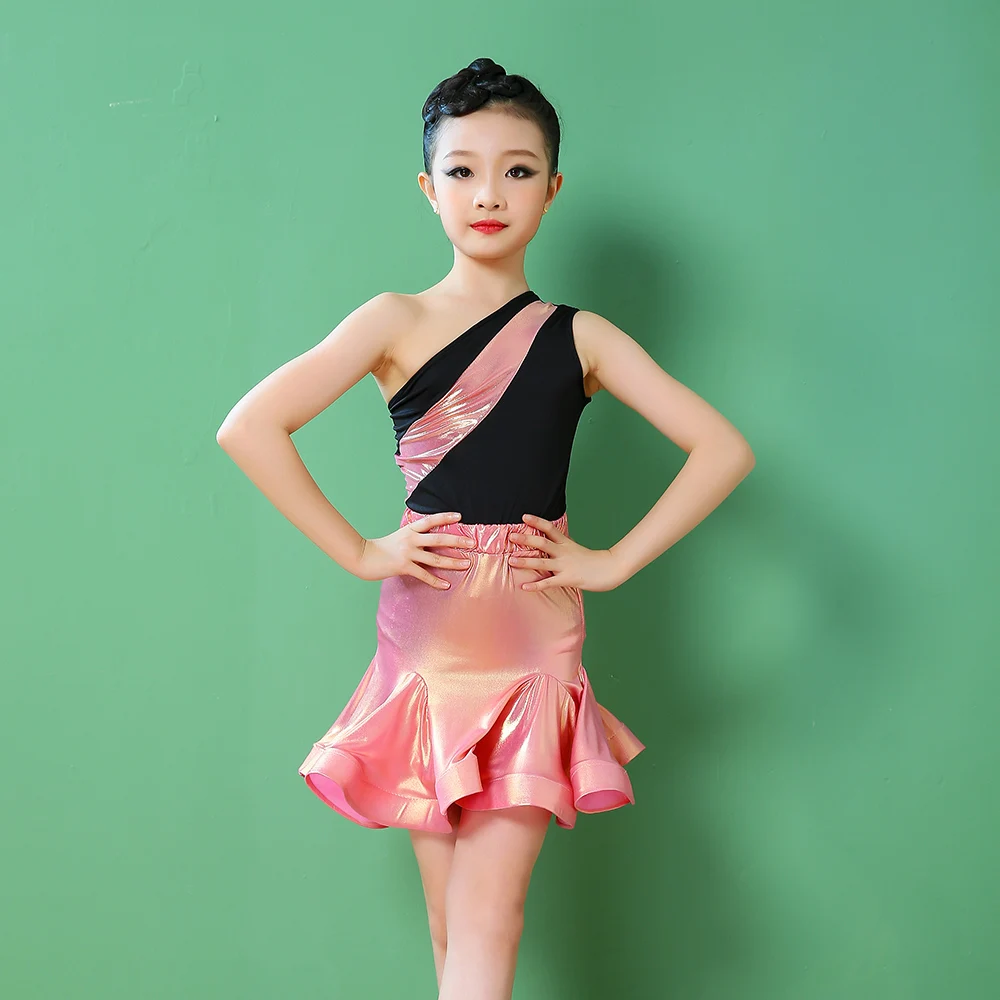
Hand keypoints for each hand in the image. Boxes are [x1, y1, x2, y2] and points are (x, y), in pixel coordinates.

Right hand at [353, 511, 475, 588]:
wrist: (364, 557)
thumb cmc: (382, 548)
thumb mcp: (399, 536)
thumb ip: (414, 536)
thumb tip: (430, 540)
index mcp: (410, 529)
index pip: (431, 520)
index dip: (445, 517)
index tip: (459, 516)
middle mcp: (411, 539)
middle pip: (439, 538)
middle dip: (457, 541)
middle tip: (472, 543)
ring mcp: (408, 553)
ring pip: (435, 558)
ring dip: (453, 562)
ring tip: (467, 564)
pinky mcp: (404, 566)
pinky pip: (424, 574)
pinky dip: (436, 581)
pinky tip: (446, 584)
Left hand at [508, 514, 626, 592]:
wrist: (612, 568)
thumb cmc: (594, 561)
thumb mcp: (576, 550)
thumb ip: (563, 547)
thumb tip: (550, 545)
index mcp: (566, 543)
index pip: (550, 528)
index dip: (537, 521)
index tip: (524, 516)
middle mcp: (564, 552)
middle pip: (542, 543)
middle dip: (526, 539)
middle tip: (511, 536)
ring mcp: (565, 565)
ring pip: (542, 562)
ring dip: (525, 562)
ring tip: (511, 561)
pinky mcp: (568, 579)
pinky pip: (549, 582)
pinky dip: (536, 585)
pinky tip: (524, 587)